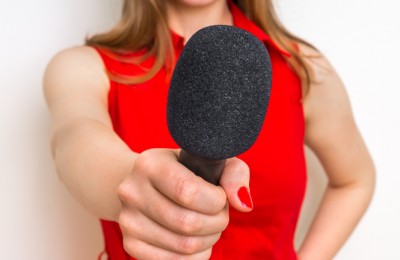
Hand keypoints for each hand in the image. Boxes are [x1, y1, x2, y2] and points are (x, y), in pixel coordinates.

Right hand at [117, 148, 251, 258]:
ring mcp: (128, 220)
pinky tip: (198, 240)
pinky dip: (196, 256)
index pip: (188, 191)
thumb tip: (243, 204)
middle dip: (217, 222)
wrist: (147, 183)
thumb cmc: (186, 170)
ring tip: (209, 224)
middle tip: (219, 214)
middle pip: (188, 223)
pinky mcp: (131, 244)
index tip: (220, 196)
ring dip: (209, 239)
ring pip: (184, 246)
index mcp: (150, 164)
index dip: (215, 201)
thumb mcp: (209, 160)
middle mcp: (132, 191)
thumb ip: (234, 174)